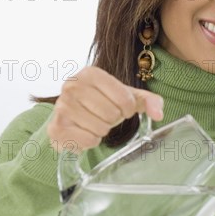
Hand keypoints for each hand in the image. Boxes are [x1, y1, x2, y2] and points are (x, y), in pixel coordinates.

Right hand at [47, 66, 163, 153]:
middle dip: (114, 120)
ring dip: (102, 131)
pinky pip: (87, 141)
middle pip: (112, 115)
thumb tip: (159, 113)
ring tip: (94, 123)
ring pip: (100, 129)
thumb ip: (149, 101)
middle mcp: (72, 86)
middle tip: (106, 117)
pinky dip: (91, 142)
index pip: (126, 99)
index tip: (121, 108)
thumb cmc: (103, 103)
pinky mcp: (56, 128)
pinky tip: (84, 132)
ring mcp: (61, 107)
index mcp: (91, 73)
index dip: (128, 109)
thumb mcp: (127, 97)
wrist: (74, 116)